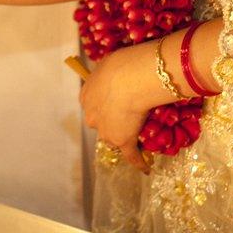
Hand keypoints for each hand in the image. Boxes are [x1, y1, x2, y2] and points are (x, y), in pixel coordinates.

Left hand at [79, 46, 153, 173]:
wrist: (130, 78)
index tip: (116, 104)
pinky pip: (132, 156)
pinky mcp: (123, 142)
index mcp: (86, 96)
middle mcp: (92, 117)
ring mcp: (107, 131)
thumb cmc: (121, 64)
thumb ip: (109, 75)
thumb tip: (116, 73)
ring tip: (141, 135)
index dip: (105, 106)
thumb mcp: (109, 64)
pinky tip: (146, 168)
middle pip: (101, 125)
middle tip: (129, 116)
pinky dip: (139, 162)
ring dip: (125, 137)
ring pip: (114, 138)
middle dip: (112, 123)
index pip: (94, 106)